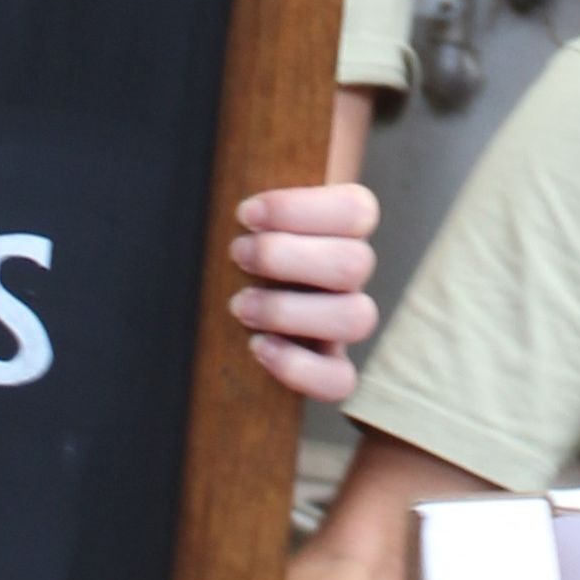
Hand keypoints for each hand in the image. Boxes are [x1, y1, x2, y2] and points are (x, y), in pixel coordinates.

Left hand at [232, 180, 377, 401]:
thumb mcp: (244, 220)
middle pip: (355, 264)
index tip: (246, 213)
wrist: (223, 303)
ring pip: (357, 318)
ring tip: (240, 305)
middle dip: (286, 258)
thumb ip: (251, 204)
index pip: (356, 210)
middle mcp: (350, 274)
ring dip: (290, 310)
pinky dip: (300, 368)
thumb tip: (233, 200)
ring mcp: (343, 322)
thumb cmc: (236, 246)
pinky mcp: (330, 367)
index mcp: (341, 228)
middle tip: (237, 254)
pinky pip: (340, 379)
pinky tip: (258, 348)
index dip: (301, 210)